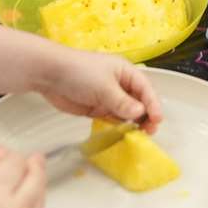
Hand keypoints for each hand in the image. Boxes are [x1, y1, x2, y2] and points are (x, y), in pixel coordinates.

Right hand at [0, 148, 45, 207]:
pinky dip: (32, 206)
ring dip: (34, 186)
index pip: (14, 164)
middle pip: (35, 178)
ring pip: (41, 196)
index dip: (10, 159)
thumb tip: (3, 151)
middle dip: (32, 166)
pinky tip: (19, 207)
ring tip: (23, 183)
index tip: (4, 160)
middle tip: (28, 161)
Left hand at [38, 46, 163, 132]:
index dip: (153, 104)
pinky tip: (123, 133)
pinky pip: (114, 118)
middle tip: (149, 131)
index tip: (157, 119)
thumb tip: (140, 112)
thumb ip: (122, 102)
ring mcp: (109, 97)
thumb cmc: (79, 72)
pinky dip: (119, 126)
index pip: (145, 89)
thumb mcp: (104, 86)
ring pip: (127, 112)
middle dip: (146, 115)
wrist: (50, 74)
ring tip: (138, 134)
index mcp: (125, 72)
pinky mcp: (97, 108)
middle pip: (139, 102)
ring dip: (133, 122)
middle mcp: (120, 84)